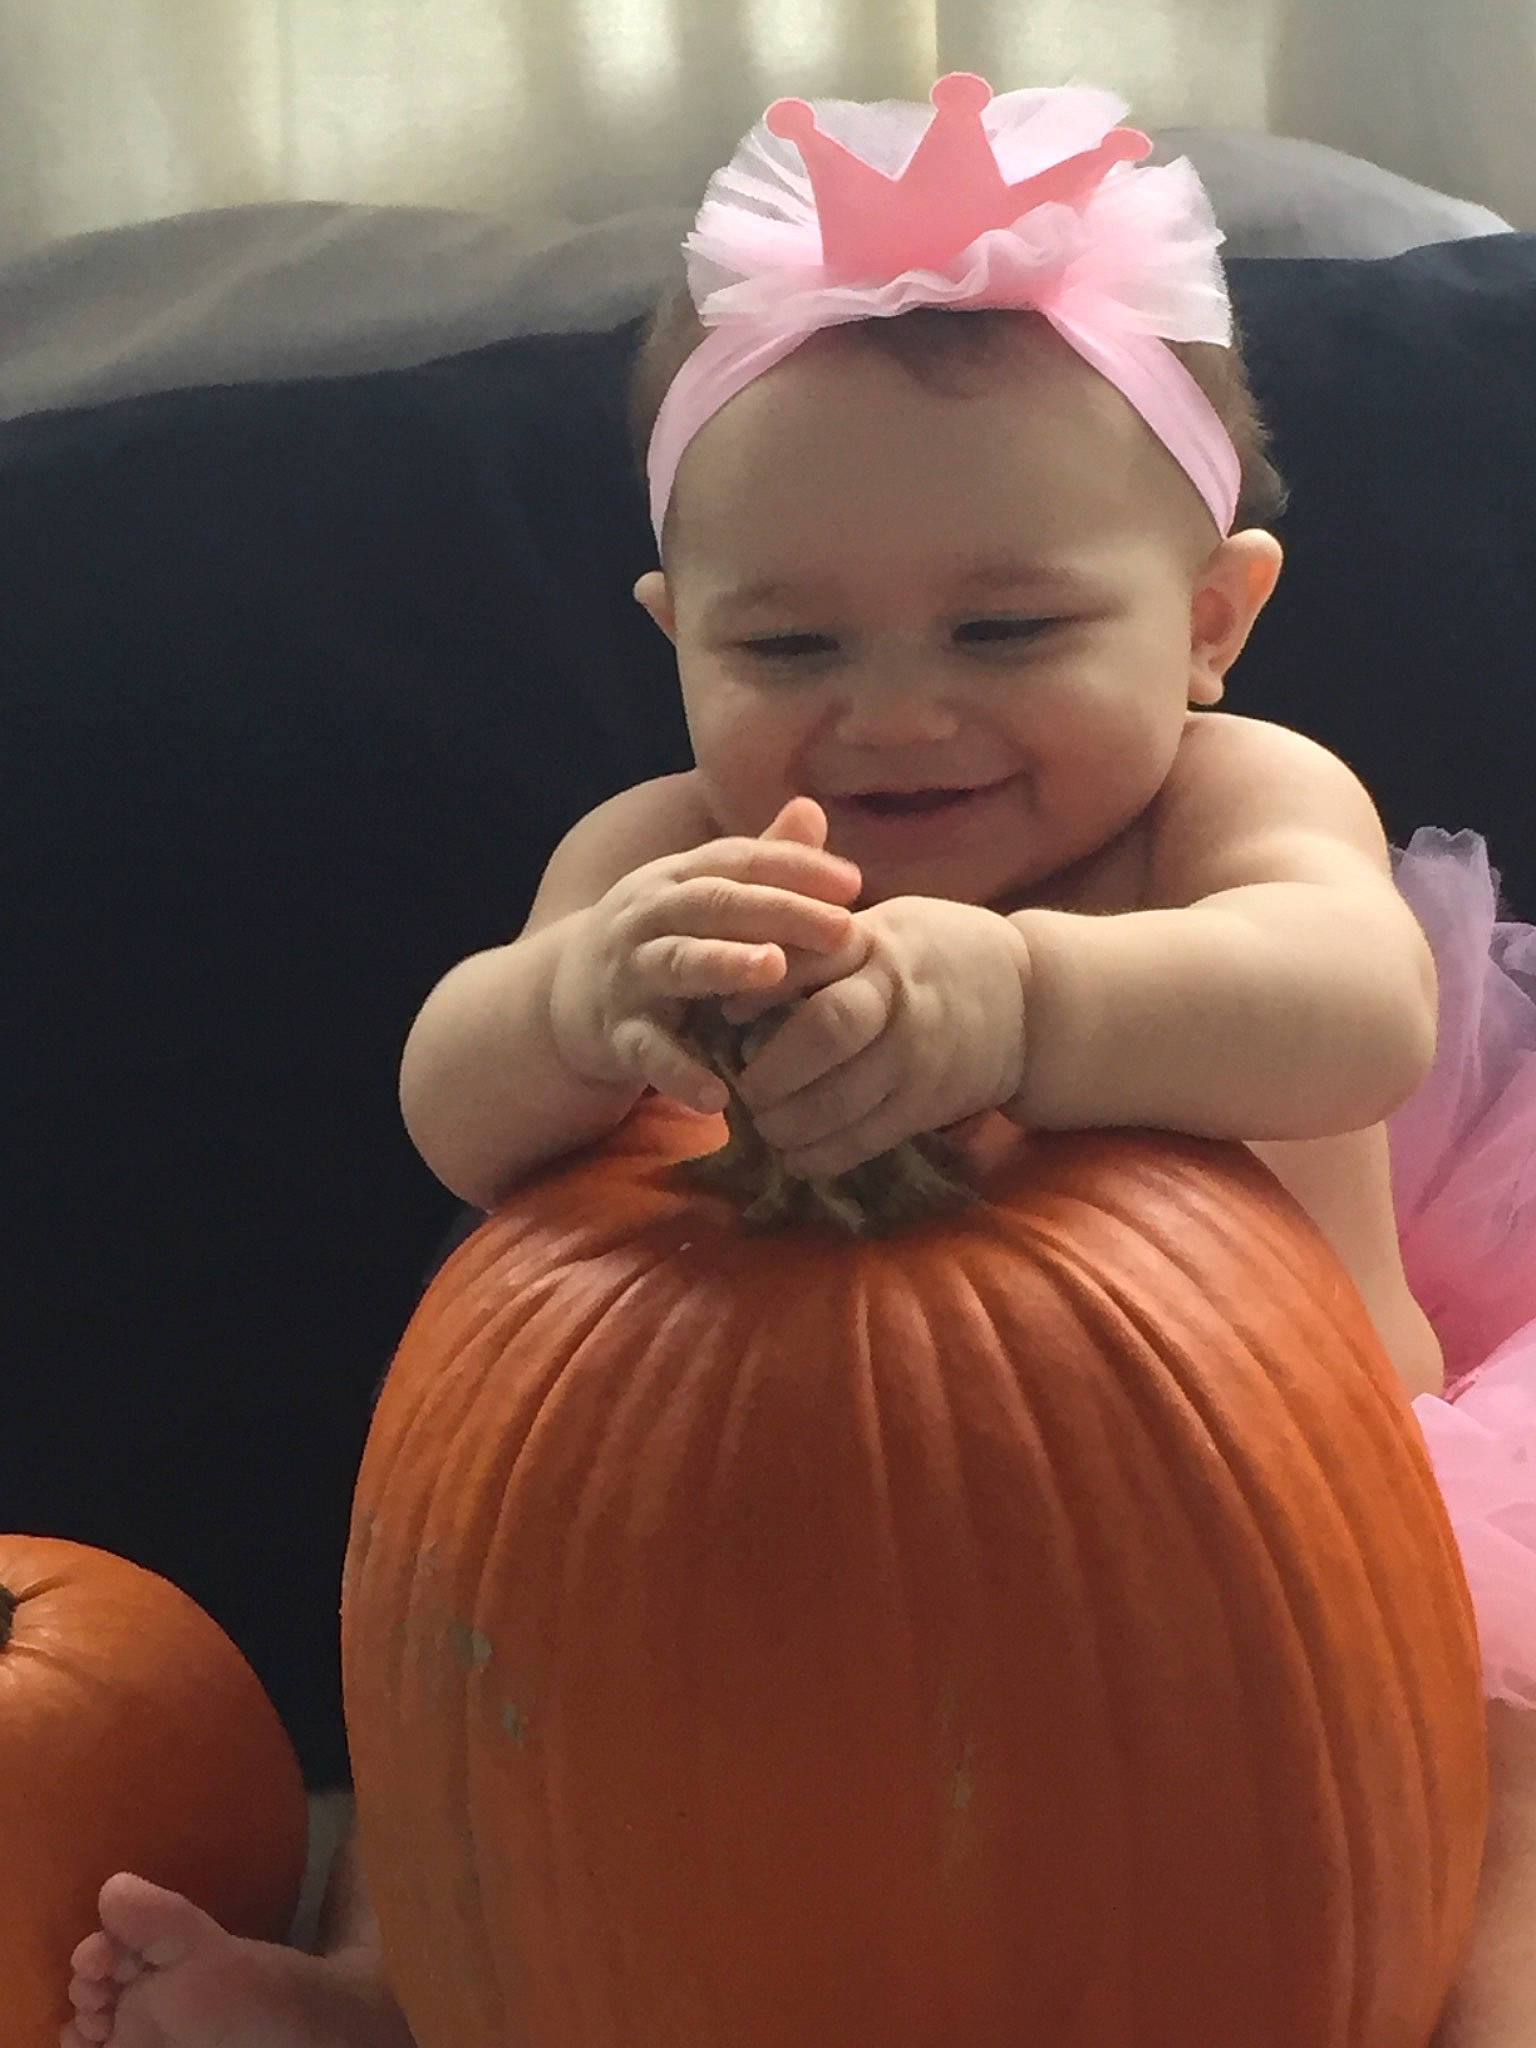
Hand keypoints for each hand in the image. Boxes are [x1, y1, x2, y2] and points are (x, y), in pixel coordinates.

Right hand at [548, 798, 862, 1110]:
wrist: (568, 996)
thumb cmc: (661, 940)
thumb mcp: (701, 898)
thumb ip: (758, 862)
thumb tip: (812, 808)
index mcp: (676, 879)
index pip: (738, 861)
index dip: (794, 866)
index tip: (853, 883)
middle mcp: (649, 916)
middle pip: (715, 904)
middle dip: (779, 911)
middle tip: (840, 928)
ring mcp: (630, 974)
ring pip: (678, 963)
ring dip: (724, 964)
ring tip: (773, 970)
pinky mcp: (617, 1033)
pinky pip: (648, 1051)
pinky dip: (679, 1072)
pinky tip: (718, 1097)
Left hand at [727, 894, 1031, 1177]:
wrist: (1029, 999)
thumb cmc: (932, 954)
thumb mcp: (884, 926)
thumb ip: (821, 941)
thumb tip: (737, 967)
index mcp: (876, 944)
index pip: (811, 956)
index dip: (760, 986)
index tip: (724, 1012)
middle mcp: (897, 996)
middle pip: (826, 1029)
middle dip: (772, 1068)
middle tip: (745, 1088)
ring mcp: (916, 1054)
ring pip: (842, 1096)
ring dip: (789, 1122)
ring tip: (765, 1126)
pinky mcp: (929, 1102)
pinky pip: (869, 1137)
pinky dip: (825, 1154)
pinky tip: (798, 1156)